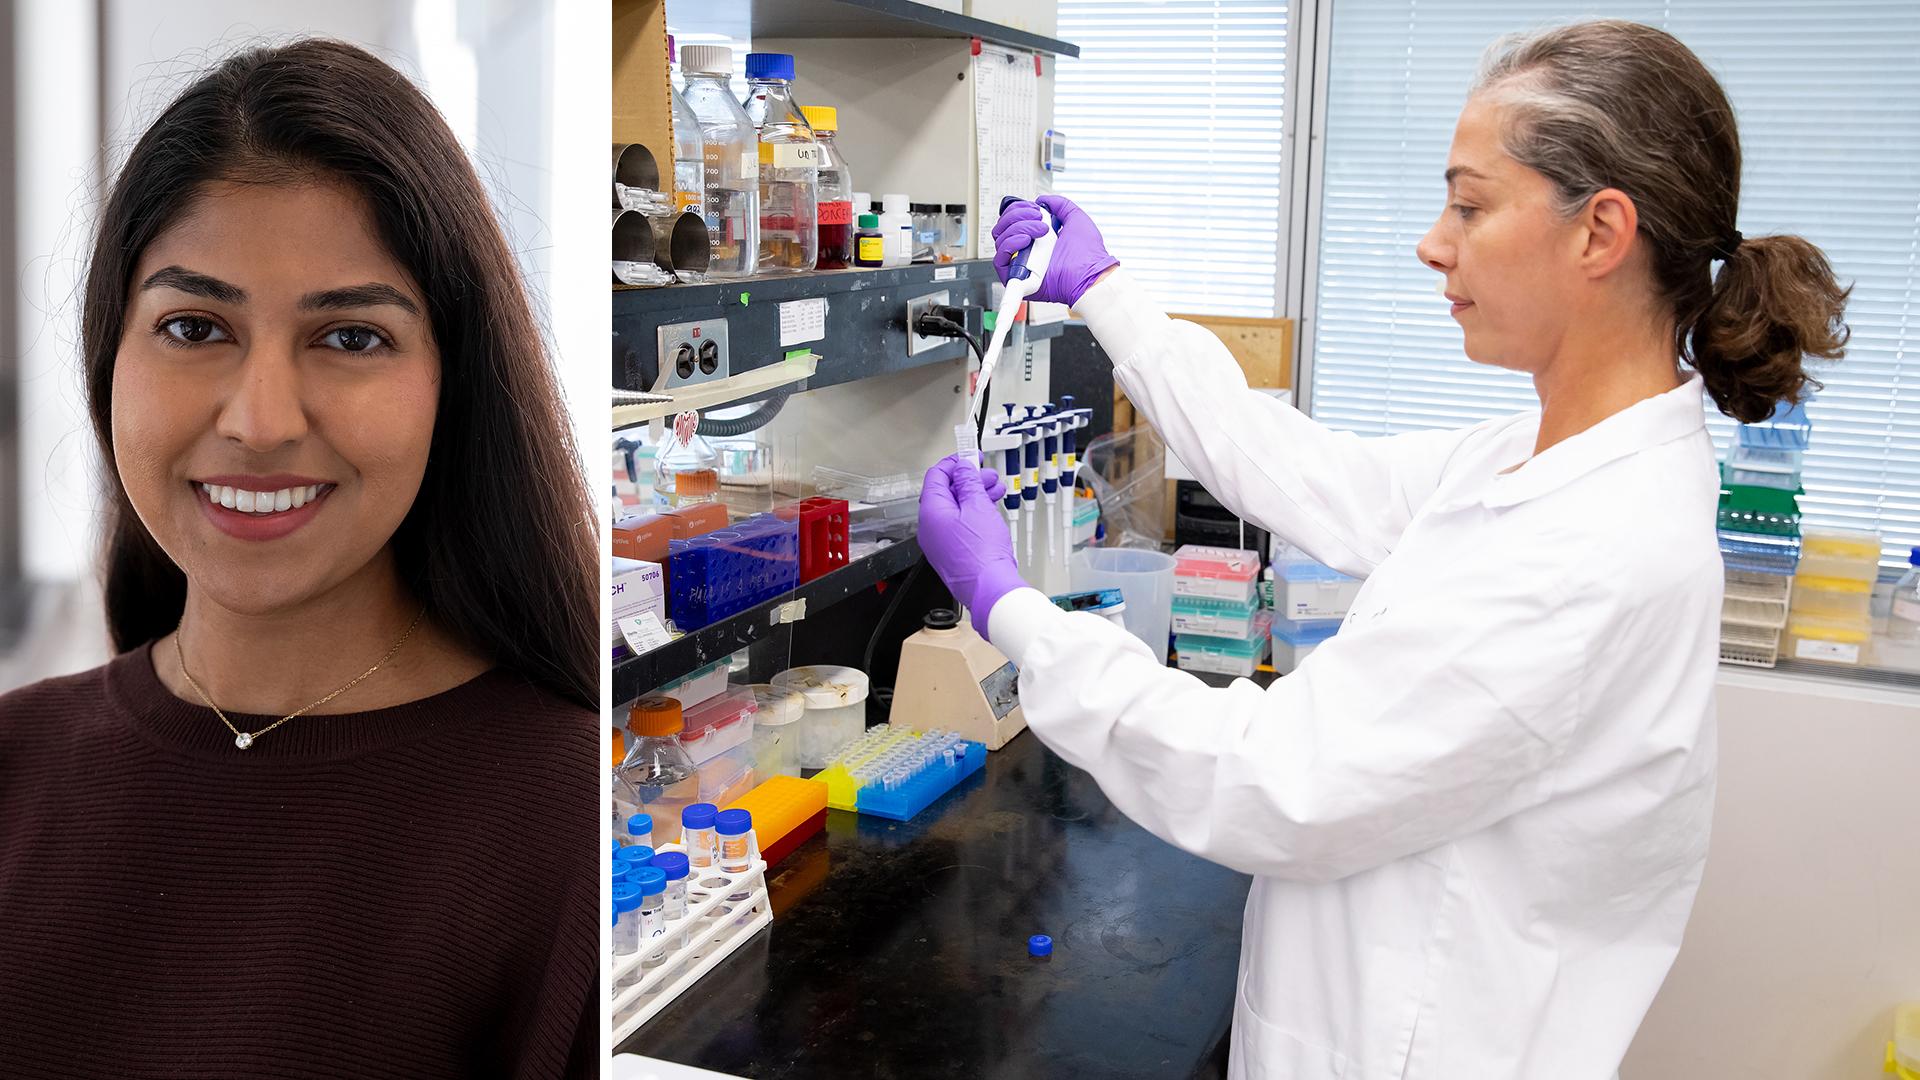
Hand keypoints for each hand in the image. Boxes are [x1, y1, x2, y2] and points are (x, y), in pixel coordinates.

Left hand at [917, 453, 1025, 639]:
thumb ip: (969, 483)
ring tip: (996, 490)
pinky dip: (974, 513)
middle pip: (946, 492)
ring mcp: (940, 542)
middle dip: (969, 480)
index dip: (954, 463)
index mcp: (931, 512)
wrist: (990, 588)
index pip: (936, 476)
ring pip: (956, 509)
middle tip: (988, 475)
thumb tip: (963, 469)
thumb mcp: (978, 506)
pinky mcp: (952, 552)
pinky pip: (960, 524)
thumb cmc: (982, 553)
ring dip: (975, 496)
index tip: (970, 456)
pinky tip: (991, 509)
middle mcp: (930, 528)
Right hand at [991, 194, 1119, 306]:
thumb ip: (1059, 204)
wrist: (1089, 274)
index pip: (1013, 219)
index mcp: (1036, 237)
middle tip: (1038, 218)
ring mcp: (1020, 262)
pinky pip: (999, 258)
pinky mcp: (1015, 276)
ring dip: (1019, 228)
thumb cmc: (1087, 253)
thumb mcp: (1076, 218)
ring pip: (1001, 239)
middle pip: (1003, 227)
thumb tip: (1042, 200)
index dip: (1019, 209)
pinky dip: (1010, 244)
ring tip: (1041, 231)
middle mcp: (1026, 249)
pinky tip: (1026, 241)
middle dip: (1018, 215)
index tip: (1036, 209)